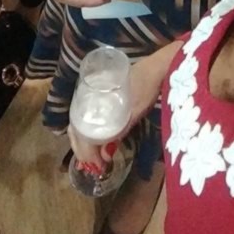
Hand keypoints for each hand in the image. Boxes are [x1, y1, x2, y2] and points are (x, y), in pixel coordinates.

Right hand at [67, 55, 165, 171]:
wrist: (157, 66)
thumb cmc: (146, 86)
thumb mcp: (135, 110)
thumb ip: (120, 130)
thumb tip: (106, 154)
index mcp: (92, 99)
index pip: (80, 130)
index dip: (86, 151)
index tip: (95, 166)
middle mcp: (88, 97)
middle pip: (76, 128)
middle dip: (82, 150)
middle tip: (93, 167)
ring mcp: (94, 97)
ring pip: (79, 124)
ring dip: (83, 143)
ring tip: (91, 160)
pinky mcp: (102, 97)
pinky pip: (87, 118)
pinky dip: (87, 133)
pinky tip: (93, 143)